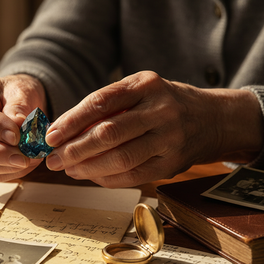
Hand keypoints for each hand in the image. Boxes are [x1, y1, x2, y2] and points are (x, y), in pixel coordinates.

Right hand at [0, 74, 46, 181]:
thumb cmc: (14, 93)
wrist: (12, 101)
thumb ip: (18, 107)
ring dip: (1, 166)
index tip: (17, 136)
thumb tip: (18, 126)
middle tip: (23, 158)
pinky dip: (4, 173)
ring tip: (27, 161)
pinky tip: (22, 167)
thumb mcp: (20, 90)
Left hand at [45, 71, 262, 187]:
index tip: (50, 136)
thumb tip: (62, 131)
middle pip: (108, 133)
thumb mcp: (139, 90)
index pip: (100, 102)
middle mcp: (160, 110)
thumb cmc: (163, 104)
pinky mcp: (172, 164)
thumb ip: (105, 106)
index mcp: (146, 85)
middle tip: (53, 159)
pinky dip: (107, 179)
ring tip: (68, 169)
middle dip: (74, 149)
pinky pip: (133, 176)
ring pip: (120, 158)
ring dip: (88, 167)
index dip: (71, 121)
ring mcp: (169, 138)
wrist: (212, 119)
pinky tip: (91, 175)